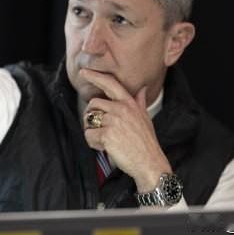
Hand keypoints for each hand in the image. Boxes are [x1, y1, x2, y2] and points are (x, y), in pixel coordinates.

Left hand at [80, 69, 170, 192]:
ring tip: (106, 140)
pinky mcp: (107, 134)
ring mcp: (114, 121)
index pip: (110, 84)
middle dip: (91, 117)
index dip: (95, 76)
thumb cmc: (146, 142)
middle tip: (101, 130)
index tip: (83, 72)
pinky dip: (93, 144)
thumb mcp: (145, 118)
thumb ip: (139, 102)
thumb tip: (143, 89)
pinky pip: (89, 135)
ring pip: (89, 120)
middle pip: (93, 103)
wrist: (150, 163)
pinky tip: (105, 148)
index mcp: (129, 103)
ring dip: (93, 132)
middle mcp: (121, 109)